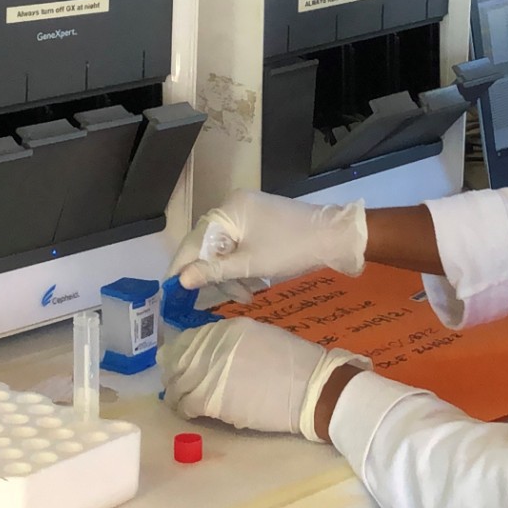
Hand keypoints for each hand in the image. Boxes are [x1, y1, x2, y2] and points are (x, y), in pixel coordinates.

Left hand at [159, 317, 368, 440]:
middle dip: (175, 372)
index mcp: (229, 329)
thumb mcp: (263, 338)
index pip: (191, 339)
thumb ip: (234, 343)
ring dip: (177, 392)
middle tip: (176, 383)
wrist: (314, 389)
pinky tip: (190, 412)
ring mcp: (212, 371)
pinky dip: (185, 408)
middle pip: (179, 359)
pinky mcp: (213, 399)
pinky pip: (188, 403)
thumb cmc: (297, 364)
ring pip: (179, 382)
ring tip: (181, 400)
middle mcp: (216, 346)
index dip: (182, 353)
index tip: (181, 364)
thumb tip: (212, 354)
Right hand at [166, 190, 366, 300]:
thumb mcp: (250, 264)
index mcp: (228, 210)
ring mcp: (249, 213)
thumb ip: (213, 271)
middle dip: (216, 275)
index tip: (171, 292)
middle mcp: (234, 206)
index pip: (194, 241)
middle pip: (210, 246)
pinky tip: (252, 284)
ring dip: (232, 274)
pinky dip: (243, 265)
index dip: (182, 267)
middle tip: (223, 301)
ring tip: (246, 296)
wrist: (336, 237)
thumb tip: (181, 280)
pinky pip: (241, 245)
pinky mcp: (261, 222)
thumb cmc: (291, 248)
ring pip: (226, 249)